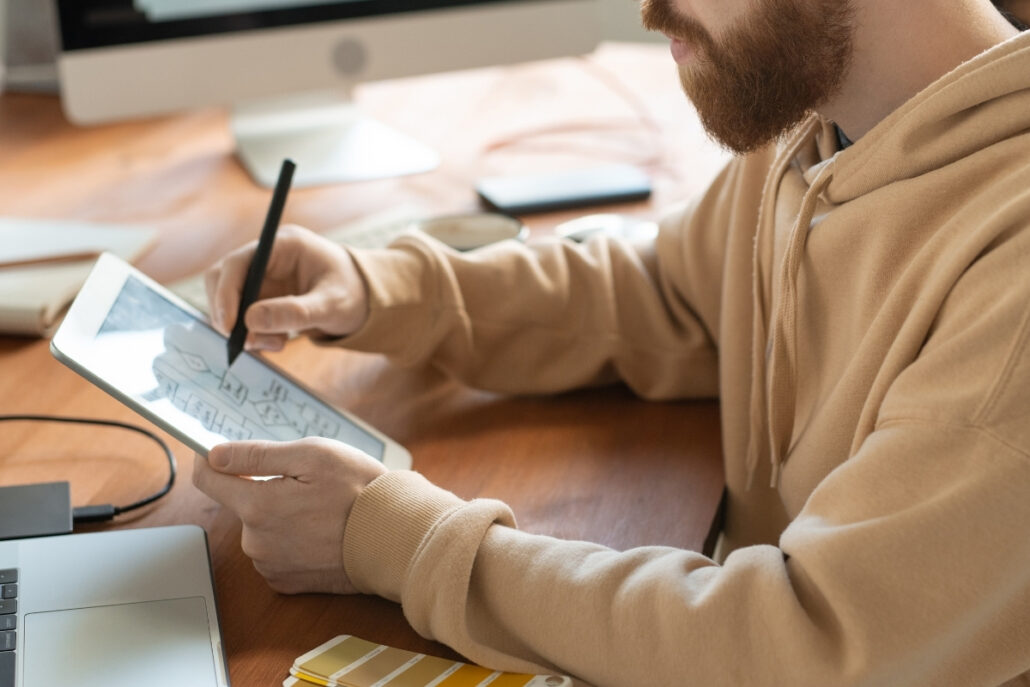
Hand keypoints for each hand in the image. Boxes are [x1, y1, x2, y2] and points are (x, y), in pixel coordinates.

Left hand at [192, 437, 387, 594]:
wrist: (395, 538)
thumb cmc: (359, 491)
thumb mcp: (312, 455)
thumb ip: (257, 455)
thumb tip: (214, 455)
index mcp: (257, 506)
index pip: (209, 479)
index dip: (212, 460)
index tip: (219, 452)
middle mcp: (255, 541)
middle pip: (243, 505)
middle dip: (267, 490)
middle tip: (309, 484)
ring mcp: (271, 566)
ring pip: (262, 530)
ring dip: (282, 517)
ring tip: (323, 511)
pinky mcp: (289, 584)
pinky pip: (277, 554)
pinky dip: (293, 542)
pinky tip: (321, 535)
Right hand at [205, 224, 368, 350]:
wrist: (365, 301)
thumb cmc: (354, 293)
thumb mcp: (332, 305)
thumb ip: (296, 312)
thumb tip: (251, 321)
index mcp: (284, 245)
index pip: (238, 262)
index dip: (226, 293)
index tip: (229, 326)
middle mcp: (267, 257)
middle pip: (223, 280)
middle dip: (230, 314)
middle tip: (250, 343)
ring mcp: (262, 277)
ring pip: (229, 302)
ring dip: (244, 329)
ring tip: (276, 344)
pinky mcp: (262, 297)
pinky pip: (242, 316)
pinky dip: (253, 334)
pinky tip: (276, 343)